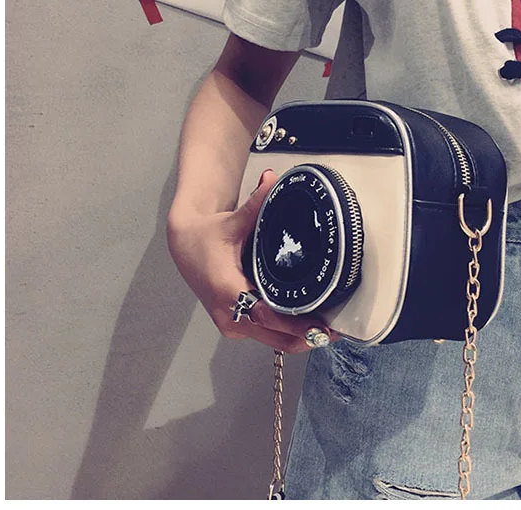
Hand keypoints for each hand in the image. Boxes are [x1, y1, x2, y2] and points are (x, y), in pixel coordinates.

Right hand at [167, 170, 332, 352]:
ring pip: (271, 341)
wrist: (185, 245)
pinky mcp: (234, 324)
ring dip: (297, 338)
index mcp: (229, 290)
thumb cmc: (207, 236)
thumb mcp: (232, 220)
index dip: (297, 323)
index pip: (268, 315)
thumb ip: (255, 203)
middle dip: (305, 335)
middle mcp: (229, 313)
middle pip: (274, 336)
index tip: (321, 325)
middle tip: (334, 330)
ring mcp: (231, 322)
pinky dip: (284, 333)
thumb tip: (272, 180)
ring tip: (326, 330)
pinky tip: (305, 325)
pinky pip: (264, 335)